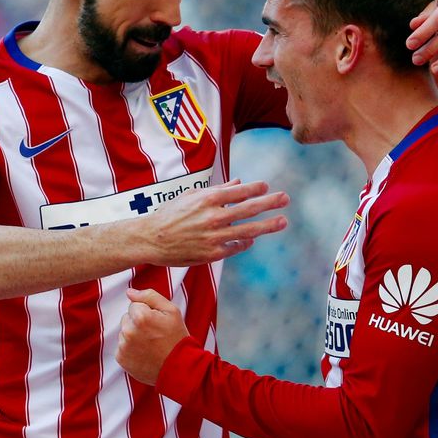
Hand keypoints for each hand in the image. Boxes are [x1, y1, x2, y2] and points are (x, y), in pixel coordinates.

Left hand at [116, 288, 188, 384]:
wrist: (179, 368)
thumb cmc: (177, 338)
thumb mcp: (171, 311)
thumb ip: (149, 296)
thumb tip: (130, 292)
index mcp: (141, 317)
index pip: (134, 305)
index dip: (147, 311)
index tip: (157, 322)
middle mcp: (129, 331)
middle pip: (127, 318)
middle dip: (138, 322)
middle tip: (154, 333)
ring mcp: (124, 346)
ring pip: (124, 332)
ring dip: (134, 335)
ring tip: (150, 344)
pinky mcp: (121, 358)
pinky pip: (122, 346)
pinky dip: (131, 348)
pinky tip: (144, 353)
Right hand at [140, 179, 288, 266]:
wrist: (152, 239)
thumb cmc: (170, 214)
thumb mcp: (191, 196)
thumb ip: (217, 190)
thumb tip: (239, 183)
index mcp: (208, 199)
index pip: (240, 192)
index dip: (256, 189)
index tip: (267, 186)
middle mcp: (214, 217)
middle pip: (250, 209)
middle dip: (270, 203)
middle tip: (285, 199)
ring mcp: (215, 236)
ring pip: (249, 230)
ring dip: (268, 225)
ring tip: (282, 221)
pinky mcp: (213, 254)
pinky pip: (236, 247)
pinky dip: (245, 242)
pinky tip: (252, 239)